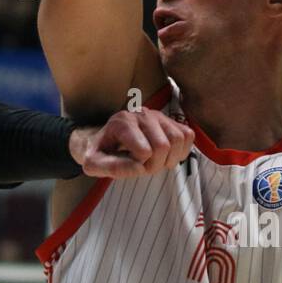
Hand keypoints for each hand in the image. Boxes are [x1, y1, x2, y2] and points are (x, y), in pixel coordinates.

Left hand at [71, 109, 193, 178]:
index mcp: (122, 122)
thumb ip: (111, 168)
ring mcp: (158, 115)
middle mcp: (141, 114)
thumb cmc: (101, 151)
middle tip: (143, 166)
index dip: (139, 166)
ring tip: (154, 161)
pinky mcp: (170, 120)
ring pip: (178, 139)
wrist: (106, 138)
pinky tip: (166, 155)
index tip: (129, 165)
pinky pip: (188, 135)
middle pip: (164, 146)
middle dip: (156, 165)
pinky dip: (181, 151)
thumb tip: (139, 169)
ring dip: (169, 158)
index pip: (144, 151)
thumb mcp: (93, 163)